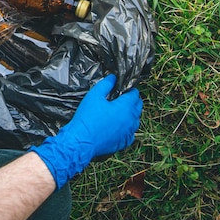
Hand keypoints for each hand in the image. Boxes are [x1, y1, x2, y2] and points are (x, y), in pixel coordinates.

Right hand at [29, 74, 142, 189]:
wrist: (81, 140)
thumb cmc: (87, 118)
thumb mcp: (94, 95)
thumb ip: (106, 84)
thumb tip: (113, 78)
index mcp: (126, 106)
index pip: (135, 94)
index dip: (129, 89)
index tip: (123, 89)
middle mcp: (131, 120)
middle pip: (138, 106)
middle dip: (132, 101)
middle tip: (121, 98)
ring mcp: (129, 132)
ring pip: (136, 120)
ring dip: (130, 114)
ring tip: (119, 111)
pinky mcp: (124, 142)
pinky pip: (131, 133)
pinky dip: (127, 128)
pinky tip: (118, 126)